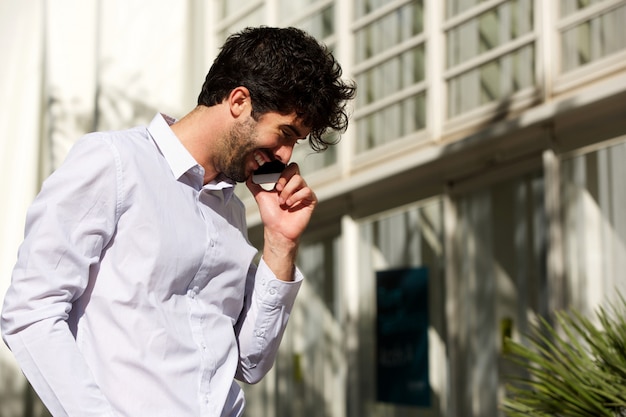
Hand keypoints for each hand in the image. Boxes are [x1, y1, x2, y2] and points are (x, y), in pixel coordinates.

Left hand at [246, 163, 316, 279]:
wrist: (277, 230)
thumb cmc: (270, 215)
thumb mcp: (260, 196)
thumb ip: (254, 183)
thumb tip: (248, 173)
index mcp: (286, 182)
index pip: (287, 166)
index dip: (280, 171)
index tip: (273, 183)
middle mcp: (295, 185)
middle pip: (295, 168)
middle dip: (284, 177)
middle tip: (277, 189)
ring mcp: (303, 192)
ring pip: (299, 179)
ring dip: (288, 190)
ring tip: (282, 202)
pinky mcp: (311, 200)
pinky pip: (306, 191)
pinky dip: (296, 197)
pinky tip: (289, 205)